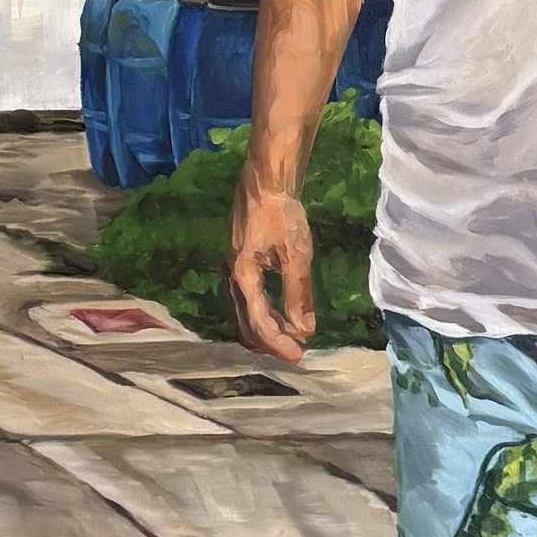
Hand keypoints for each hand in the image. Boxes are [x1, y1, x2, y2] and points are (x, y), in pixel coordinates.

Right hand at [229, 180, 314, 363]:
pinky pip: (245, 299)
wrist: (265, 181)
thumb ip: (298, 292)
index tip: (300, 355)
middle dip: (269, 341)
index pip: (260, 322)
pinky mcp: (238, 262)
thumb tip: (304, 329)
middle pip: (245, 323)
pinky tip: (279, 311)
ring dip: (265, 329)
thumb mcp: (296, 253)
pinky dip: (262, 313)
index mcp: (244, 275)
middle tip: (295, 352)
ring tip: (290, 336)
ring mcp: (232, 269)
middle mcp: (232, 276)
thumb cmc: (282, 213)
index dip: (279, 343)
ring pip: (243, 312)